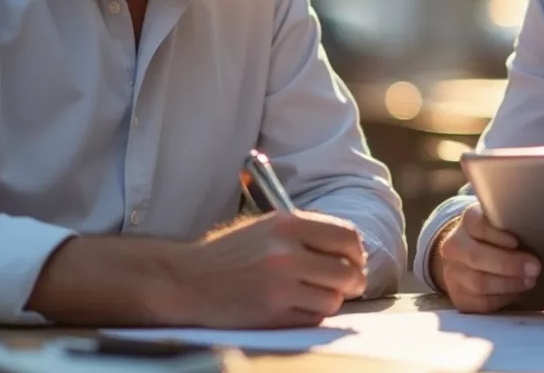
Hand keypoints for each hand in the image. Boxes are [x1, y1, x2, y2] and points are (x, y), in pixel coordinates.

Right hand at [160, 210, 367, 327]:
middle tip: (345, 286)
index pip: (347, 237)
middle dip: (351, 282)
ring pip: (333, 300)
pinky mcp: (273, 314)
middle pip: (348, 272)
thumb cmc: (227, 255)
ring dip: (327, 301)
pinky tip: (291, 308)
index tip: (353, 262)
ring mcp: (280, 285)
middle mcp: (286, 253)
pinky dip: (308, 316)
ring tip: (309, 296)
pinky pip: (312, 319)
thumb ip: (305, 234)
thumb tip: (350, 250)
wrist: (186, 281)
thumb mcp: (265, 228)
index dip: (357, 253)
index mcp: (287, 224)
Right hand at [433, 203, 539, 312]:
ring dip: (509, 284)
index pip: (476, 223)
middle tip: (534, 268)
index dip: (496, 234)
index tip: (516, 242)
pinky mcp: (458, 298)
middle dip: (508, 264)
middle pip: (476, 256)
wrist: (466, 260)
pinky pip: (481, 303)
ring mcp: (452, 274)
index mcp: (466, 222)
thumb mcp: (500, 225)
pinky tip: (516, 293)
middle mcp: (454, 246)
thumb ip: (512, 226)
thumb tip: (538, 233)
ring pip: (479, 282)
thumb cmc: (495, 240)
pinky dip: (503, 299)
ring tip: (529, 281)